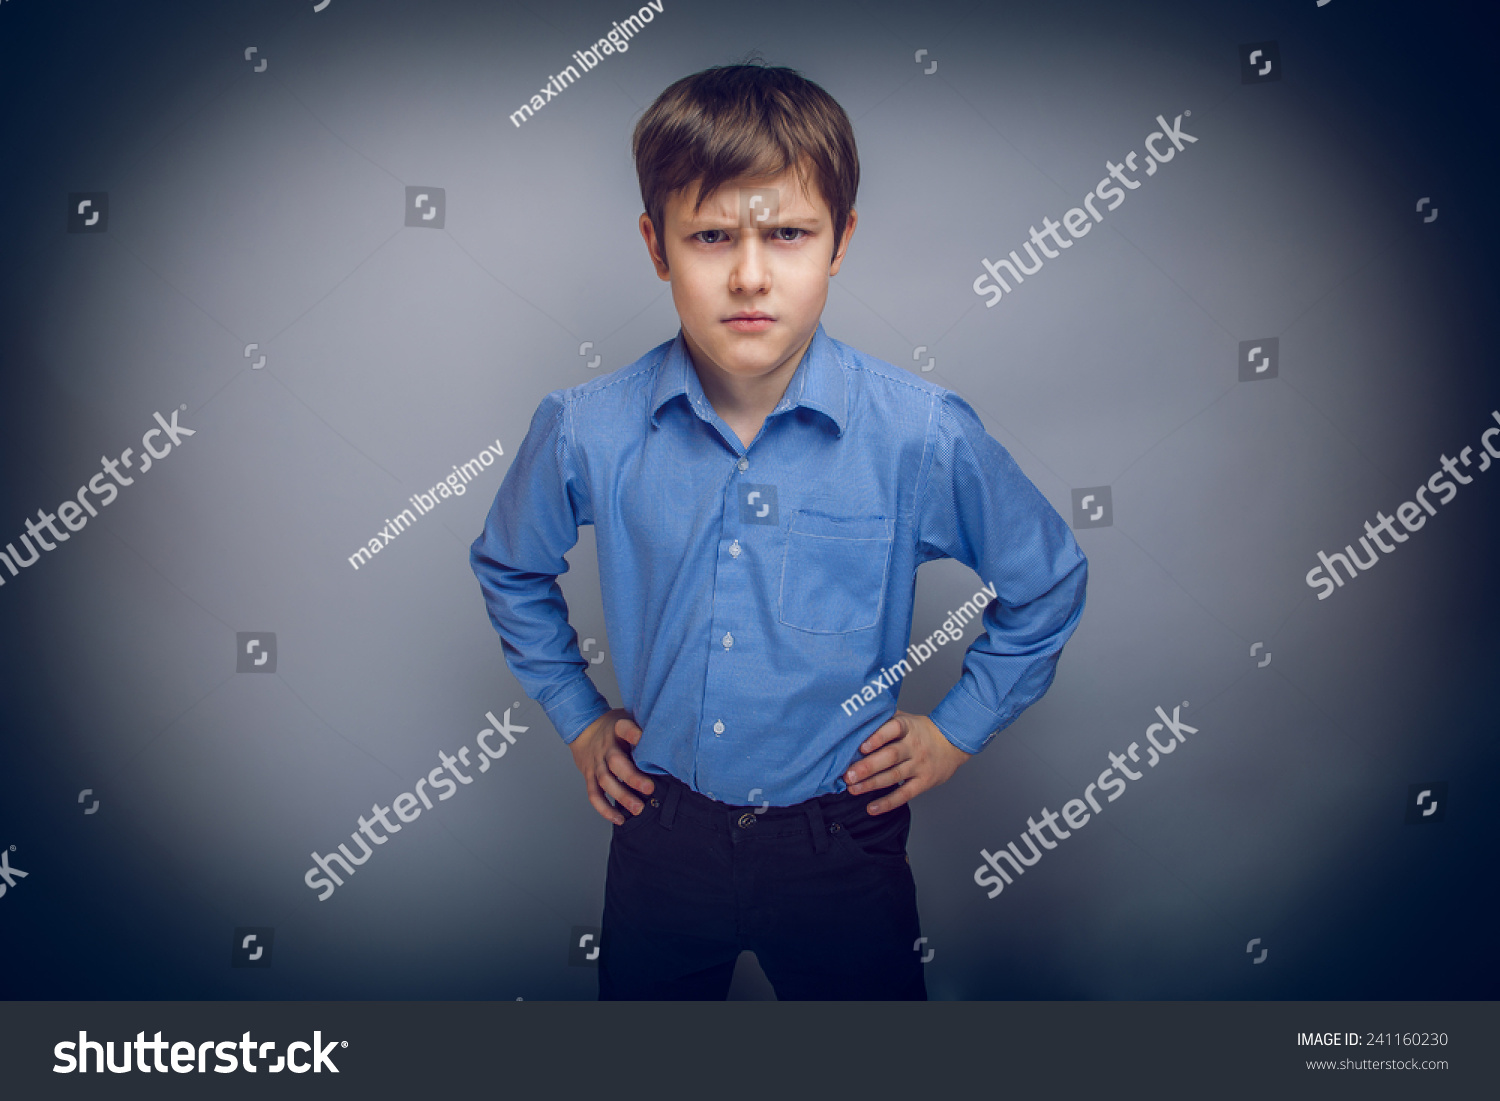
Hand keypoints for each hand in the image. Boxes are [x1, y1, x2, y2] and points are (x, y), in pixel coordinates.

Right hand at [570, 708, 654, 824]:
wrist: (583, 729)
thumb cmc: (613, 728)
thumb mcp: (627, 718)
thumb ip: (644, 726)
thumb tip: (673, 737)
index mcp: (616, 730)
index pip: (623, 728)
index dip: (632, 732)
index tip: (642, 737)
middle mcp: (605, 748)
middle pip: (615, 762)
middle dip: (632, 777)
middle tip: (649, 788)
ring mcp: (596, 763)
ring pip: (605, 781)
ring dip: (621, 796)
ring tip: (638, 808)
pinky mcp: (589, 777)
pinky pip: (594, 795)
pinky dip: (605, 809)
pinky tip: (619, 819)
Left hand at [844, 711, 971, 813]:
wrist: (953, 743)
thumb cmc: (920, 730)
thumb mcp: (906, 718)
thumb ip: (884, 717)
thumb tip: (855, 717)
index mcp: (907, 727)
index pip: (893, 729)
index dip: (878, 737)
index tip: (861, 746)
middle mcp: (914, 746)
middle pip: (890, 756)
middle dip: (868, 766)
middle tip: (848, 775)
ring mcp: (919, 765)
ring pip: (894, 776)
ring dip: (871, 784)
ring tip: (853, 789)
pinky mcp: (924, 782)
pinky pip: (904, 794)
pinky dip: (887, 803)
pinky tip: (871, 808)